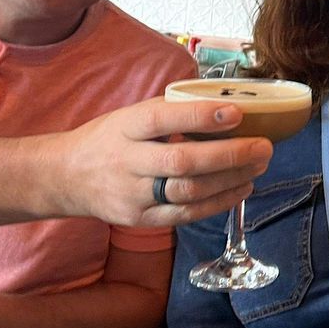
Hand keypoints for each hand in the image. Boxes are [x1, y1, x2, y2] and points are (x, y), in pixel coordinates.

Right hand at [50, 97, 273, 227]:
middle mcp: (126, 161)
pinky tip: (242, 187)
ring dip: (230, 179)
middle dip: (229, 155)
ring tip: (258, 165)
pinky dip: (219, 202)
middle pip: (181, 161)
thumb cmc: (111, 139)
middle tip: (263, 147)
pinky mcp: (140, 220)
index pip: (163, 118)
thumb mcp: (131, 115)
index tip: (236, 112)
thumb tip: (229, 107)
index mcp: (125, 126)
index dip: (200, 116)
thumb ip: (172, 113)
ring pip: (188, 191)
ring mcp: (132, 195)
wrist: (65, 177)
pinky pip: (185, 215)